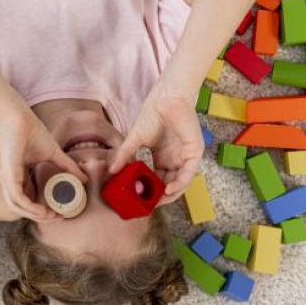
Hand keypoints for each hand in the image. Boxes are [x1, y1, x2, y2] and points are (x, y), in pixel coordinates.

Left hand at [0, 109, 86, 222]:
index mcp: (15, 176)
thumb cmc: (32, 131)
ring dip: (36, 215)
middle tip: (58, 218)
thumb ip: (67, 166)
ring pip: (17, 208)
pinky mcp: (7, 175)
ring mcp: (4, 179)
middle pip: (20, 209)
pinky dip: (30, 207)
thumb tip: (84, 178)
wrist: (19, 116)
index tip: (58, 213)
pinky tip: (44, 210)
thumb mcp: (53, 153)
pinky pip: (17, 199)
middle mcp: (7, 180)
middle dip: (40, 217)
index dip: (41, 210)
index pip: (25, 201)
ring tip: (52, 216)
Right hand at [108, 84, 202, 205]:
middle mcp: (175, 160)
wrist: (165, 100)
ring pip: (181, 182)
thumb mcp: (134, 140)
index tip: (141, 199)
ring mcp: (185, 157)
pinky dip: (180, 184)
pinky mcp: (194, 152)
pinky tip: (169, 190)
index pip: (158, 180)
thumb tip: (111, 170)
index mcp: (163, 158)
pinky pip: (188, 173)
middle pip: (170, 184)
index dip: (151, 190)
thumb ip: (124, 156)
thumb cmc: (151, 116)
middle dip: (160, 196)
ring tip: (158, 201)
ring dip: (171, 194)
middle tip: (149, 204)